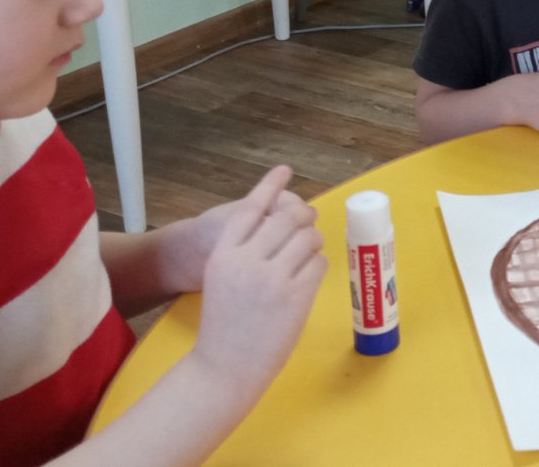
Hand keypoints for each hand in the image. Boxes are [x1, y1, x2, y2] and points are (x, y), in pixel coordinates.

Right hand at [189, 166, 325, 390]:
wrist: (223, 367)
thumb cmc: (224, 323)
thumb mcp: (221, 277)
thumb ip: (243, 251)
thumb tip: (278, 224)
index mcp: (223, 254)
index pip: (249, 209)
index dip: (269, 187)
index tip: (284, 170)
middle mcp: (247, 262)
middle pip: (285, 218)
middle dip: (302, 214)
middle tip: (308, 217)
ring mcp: (273, 280)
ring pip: (307, 238)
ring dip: (314, 238)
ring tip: (311, 247)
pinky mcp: (295, 297)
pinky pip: (317, 264)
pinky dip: (318, 263)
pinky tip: (311, 271)